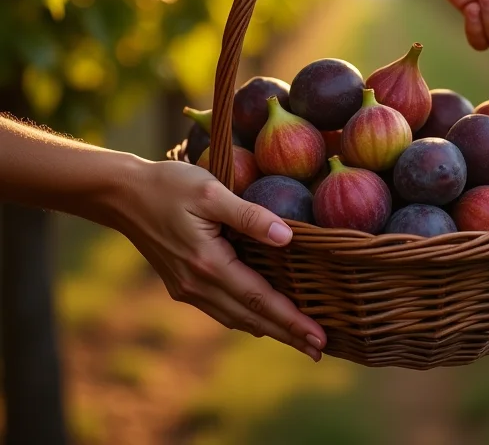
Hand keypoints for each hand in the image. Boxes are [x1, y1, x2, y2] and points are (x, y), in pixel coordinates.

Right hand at [117, 159, 326, 361]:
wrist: (122, 195)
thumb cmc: (170, 186)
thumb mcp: (212, 191)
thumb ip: (250, 216)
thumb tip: (287, 238)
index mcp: (208, 263)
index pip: (260, 298)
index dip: (291, 320)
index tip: (319, 337)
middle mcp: (197, 284)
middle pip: (251, 317)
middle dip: (287, 334)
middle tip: (320, 349)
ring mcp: (187, 288)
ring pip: (235, 317)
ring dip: (268, 329)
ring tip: (298, 339)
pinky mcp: (182, 284)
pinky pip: (221, 308)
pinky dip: (245, 316)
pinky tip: (260, 318)